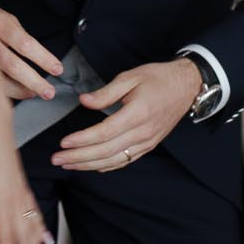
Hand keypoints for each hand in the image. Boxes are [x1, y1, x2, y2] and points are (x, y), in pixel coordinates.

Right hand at [0, 3, 62, 101]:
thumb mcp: (5, 18)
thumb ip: (20, 37)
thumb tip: (43, 60)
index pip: (24, 43)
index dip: (43, 58)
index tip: (57, 69)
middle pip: (12, 65)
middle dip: (33, 81)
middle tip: (49, 92)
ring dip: (21, 90)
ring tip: (36, 93)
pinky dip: (6, 91)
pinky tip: (19, 92)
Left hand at [51, 59, 200, 171]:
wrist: (186, 86)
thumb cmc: (157, 78)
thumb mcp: (130, 77)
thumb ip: (106, 92)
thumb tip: (84, 101)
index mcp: (137, 114)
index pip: (104, 133)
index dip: (82, 140)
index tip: (63, 142)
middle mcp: (143, 133)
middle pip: (106, 151)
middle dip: (79, 157)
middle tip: (57, 159)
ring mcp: (147, 142)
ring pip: (114, 160)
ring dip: (89, 165)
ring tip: (68, 164)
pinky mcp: (149, 145)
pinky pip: (126, 160)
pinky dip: (107, 166)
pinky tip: (92, 166)